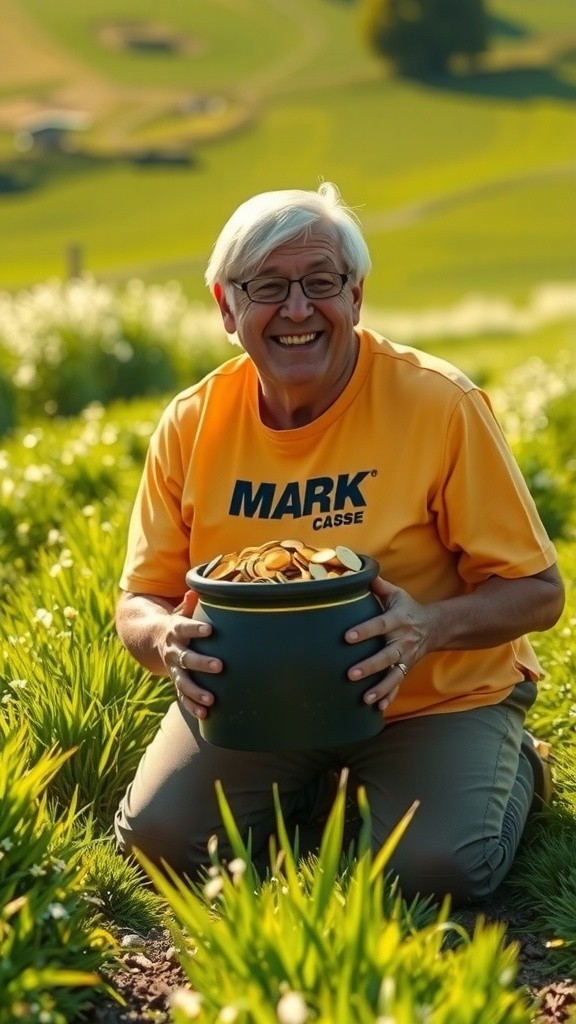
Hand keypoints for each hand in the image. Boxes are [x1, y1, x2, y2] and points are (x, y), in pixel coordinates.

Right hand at [164, 590, 221, 719]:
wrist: (151, 639)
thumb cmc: (177, 622)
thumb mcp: (179, 610)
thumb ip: (190, 603)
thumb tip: (197, 588)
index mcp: (175, 630)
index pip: (185, 628)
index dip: (196, 629)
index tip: (210, 630)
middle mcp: (173, 651)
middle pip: (187, 658)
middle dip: (202, 663)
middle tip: (220, 666)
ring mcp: (173, 668)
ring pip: (183, 682)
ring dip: (196, 691)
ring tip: (212, 700)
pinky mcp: (176, 681)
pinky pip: (182, 696)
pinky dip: (192, 706)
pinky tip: (205, 715)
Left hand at [345, 576, 431, 713]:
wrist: (435, 628)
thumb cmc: (408, 609)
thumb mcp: (397, 594)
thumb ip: (377, 585)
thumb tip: (354, 569)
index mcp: (398, 621)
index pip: (380, 625)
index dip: (364, 631)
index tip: (347, 636)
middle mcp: (403, 642)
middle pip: (386, 656)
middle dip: (369, 666)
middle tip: (350, 674)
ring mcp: (406, 658)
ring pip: (393, 676)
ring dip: (380, 688)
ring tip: (365, 698)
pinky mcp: (406, 670)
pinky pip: (398, 686)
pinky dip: (389, 698)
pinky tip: (377, 710)